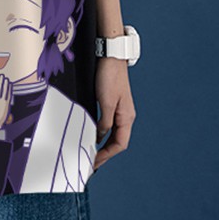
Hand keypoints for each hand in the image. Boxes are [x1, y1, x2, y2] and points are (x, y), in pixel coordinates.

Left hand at [93, 57, 135, 171]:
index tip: (95, 163)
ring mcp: (120, 109)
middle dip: (105, 153)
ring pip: (112, 133)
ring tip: (91, 152)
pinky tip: (93, 134)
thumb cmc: (110, 77)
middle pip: (117, 141)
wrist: (111, 57)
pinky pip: (108, 124)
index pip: (120, 144)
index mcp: (127, 117)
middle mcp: (125, 115)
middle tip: (92, 163)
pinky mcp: (112, 103)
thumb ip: (104, 122)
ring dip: (103, 144)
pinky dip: (100, 132)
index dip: (107, 155)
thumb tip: (100, 138)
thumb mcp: (106, 102)